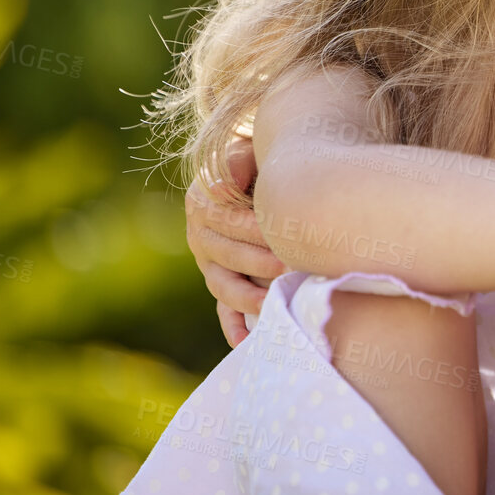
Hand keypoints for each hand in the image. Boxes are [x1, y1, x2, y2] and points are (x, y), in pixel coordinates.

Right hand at [184, 134, 283, 345]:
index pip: (229, 222)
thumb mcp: (248, 151)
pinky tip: (246, 342)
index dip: (256, 230)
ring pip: (224, 285)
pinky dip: (233, 326)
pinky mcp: (222, 282)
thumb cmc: (261, 162)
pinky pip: (223, 309)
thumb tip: (221, 186)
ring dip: (249, 297)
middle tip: (293, 270)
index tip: (284, 237)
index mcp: (203, 203)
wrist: (263, 174)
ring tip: (275, 304)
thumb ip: (237, 160)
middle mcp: (200, 235)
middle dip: (261, 264)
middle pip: (229, 256)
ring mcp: (210, 263)